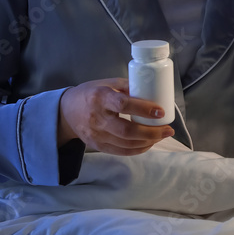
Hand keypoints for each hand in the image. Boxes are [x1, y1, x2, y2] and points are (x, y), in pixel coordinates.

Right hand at [57, 78, 174, 154]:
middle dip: (151, 133)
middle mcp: (97, 118)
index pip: (123, 105)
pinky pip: (120, 151)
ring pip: (125, 144)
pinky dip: (137, 150)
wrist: (66, 111)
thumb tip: (153, 90)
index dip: (144, 109)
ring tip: (162, 136)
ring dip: (148, 142)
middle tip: (168, 130)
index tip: (160, 111)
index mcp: (100, 97)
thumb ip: (128, 86)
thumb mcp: (107, 82)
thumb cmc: (91, 93)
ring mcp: (96, 135)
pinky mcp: (97, 145)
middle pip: (126, 131)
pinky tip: (149, 144)